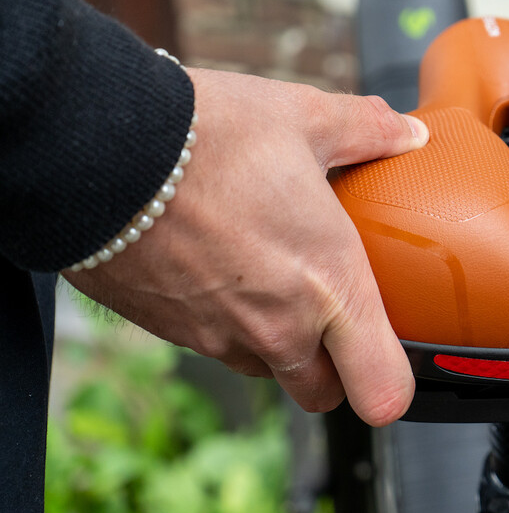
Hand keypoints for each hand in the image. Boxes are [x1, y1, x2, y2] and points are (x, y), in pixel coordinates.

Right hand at [64, 68, 428, 425]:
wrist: (94, 150)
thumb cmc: (209, 135)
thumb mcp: (305, 118)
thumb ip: (369, 132)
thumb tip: (409, 134)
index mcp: (331, 284)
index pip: (383, 391)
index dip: (394, 386)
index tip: (393, 356)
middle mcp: (281, 327)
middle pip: (325, 394)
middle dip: (336, 368)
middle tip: (336, 314)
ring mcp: (221, 337)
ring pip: (270, 372)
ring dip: (280, 345)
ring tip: (272, 276)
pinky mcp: (171, 333)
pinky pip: (217, 348)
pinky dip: (227, 324)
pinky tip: (221, 267)